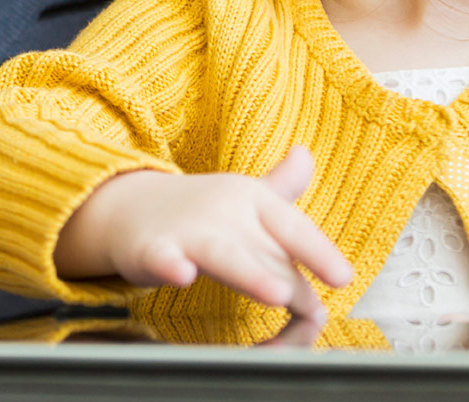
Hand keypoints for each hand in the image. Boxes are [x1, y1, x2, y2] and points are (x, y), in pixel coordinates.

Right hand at [57, 146, 353, 320]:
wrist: (125, 205)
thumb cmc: (196, 208)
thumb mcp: (242, 193)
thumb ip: (281, 185)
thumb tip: (307, 156)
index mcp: (250, 199)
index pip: (292, 225)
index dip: (319, 251)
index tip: (343, 278)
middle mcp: (223, 212)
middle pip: (265, 251)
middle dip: (291, 284)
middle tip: (313, 312)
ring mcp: (187, 230)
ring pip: (224, 255)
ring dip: (251, 273)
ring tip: (275, 293)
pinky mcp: (151, 248)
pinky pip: (162, 258)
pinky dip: (170, 266)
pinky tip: (181, 275)